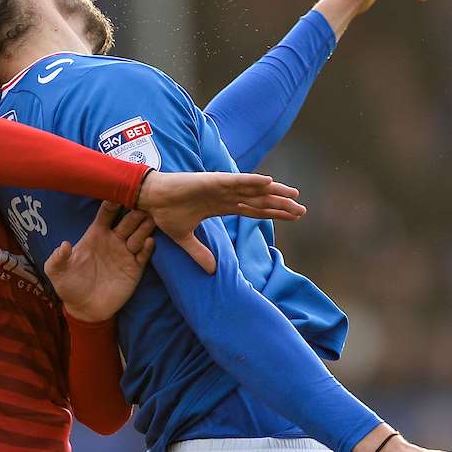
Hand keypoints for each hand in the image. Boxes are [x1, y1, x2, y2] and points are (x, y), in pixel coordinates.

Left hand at [45, 202, 154, 321]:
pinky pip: (144, 254)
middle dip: (135, 211)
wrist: (84, 309)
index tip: (119, 192)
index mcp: (95, 234)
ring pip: (139, 234)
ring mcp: (125, 253)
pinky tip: (149, 242)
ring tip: (150, 218)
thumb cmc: (68, 285)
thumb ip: (58, 257)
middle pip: (127, 220)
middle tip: (143, 202)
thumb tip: (64, 244)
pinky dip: (148, 247)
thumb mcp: (57, 272)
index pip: (106, 213)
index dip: (112, 202)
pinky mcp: (134, 269)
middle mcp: (113, 240)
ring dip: (144, 226)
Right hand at [135, 172, 305, 273]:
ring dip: (274, 192)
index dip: (272, 214)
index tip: (290, 217)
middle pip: (259, 201)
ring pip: (253, 190)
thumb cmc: (165, 213)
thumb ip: (199, 252)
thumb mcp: (184, 238)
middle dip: (280, 205)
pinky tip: (269, 182)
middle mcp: (224, 195)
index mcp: (220, 206)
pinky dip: (252, 181)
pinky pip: (236, 181)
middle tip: (302, 210)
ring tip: (294, 194)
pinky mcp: (212, 181)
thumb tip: (212, 270)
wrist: (149, 199)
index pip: (253, 211)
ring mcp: (220, 186)